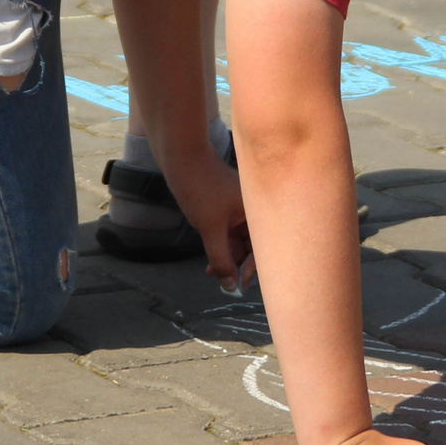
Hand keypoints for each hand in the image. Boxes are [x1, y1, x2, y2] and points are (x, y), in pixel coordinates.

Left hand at [159, 148, 252, 291]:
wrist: (181, 159)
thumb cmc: (200, 187)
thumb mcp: (211, 229)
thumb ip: (221, 259)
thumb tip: (230, 286)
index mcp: (258, 210)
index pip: (264, 247)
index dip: (252, 269)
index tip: (239, 286)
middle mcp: (254, 210)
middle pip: (254, 246)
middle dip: (238, 264)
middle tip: (223, 281)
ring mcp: (241, 209)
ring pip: (240, 241)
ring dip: (228, 257)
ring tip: (212, 271)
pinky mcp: (229, 208)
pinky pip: (231, 233)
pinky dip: (222, 246)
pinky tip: (211, 259)